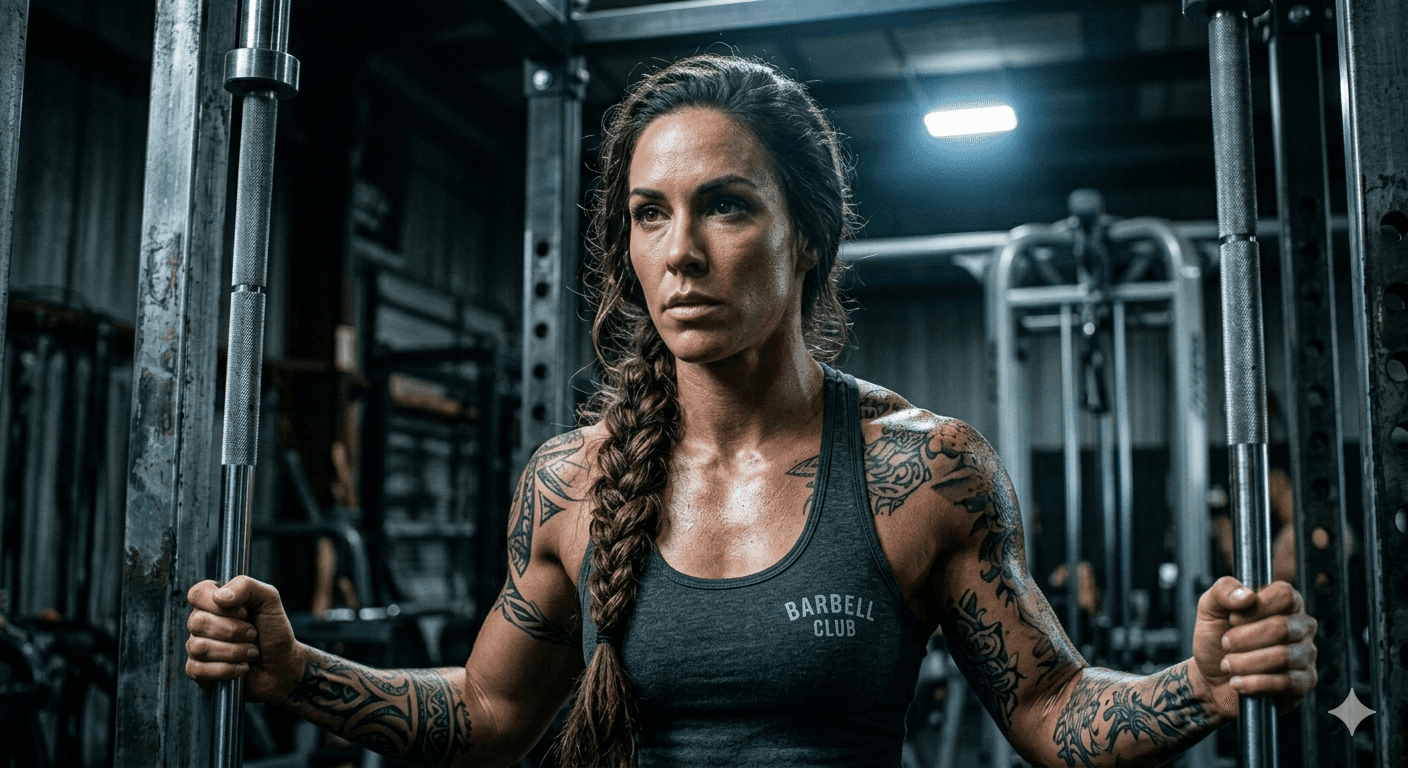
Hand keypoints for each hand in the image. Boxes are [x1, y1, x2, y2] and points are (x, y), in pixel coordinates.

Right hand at [186, 575, 303, 702]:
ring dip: (234, 652)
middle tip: (253, 634)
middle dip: (233, 631)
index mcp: (214, 601)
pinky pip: (198, 670)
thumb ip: (246, 586)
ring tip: (252, 652)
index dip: (219, 605)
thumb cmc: (273, 630)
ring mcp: (196, 646)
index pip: (197, 593)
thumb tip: (219, 596)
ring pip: (199, 648)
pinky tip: (242, 668)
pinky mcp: (197, 670)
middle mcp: (201, 621)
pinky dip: (227, 670)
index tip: (244, 612)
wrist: (282, 664)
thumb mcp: (269, 600)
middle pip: (198, 623)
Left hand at [1192, 576, 1317, 718]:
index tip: (1232, 619)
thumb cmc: (1216, 637)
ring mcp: (1306, 654)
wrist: (1210, 677)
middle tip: (1225, 644)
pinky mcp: (1304, 682)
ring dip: (1245, 662)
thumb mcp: (1210, 608)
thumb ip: (1223, 591)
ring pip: (1283, 656)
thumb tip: (1248, 596)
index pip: (1285, 595)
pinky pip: (1286, 682)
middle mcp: (1301, 626)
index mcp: (1284, 603)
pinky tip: (1237, 682)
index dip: (1256, 608)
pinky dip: (1254, 683)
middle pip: (1282, 627)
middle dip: (1243, 638)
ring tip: (1227, 664)